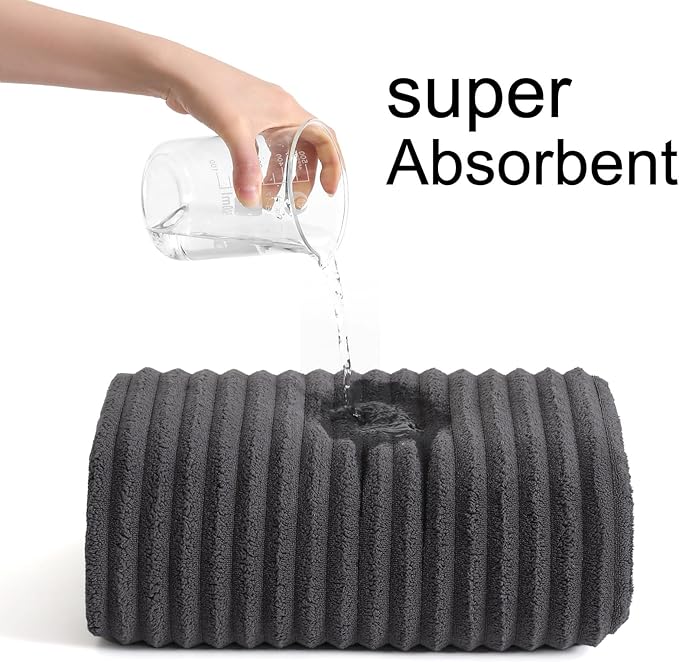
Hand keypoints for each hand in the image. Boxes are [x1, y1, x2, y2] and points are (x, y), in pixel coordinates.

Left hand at [161, 46, 340, 207]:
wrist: (177, 71)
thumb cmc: (209, 87)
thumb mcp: (234, 130)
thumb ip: (245, 167)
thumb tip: (251, 201)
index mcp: (287, 111)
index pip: (324, 137)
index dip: (333, 165)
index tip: (329, 190)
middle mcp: (279, 111)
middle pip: (305, 149)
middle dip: (303, 178)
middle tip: (295, 202)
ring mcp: (261, 114)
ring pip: (283, 150)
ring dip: (281, 175)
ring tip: (270, 199)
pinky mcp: (244, 119)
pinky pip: (264, 147)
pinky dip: (263, 167)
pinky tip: (252, 180)